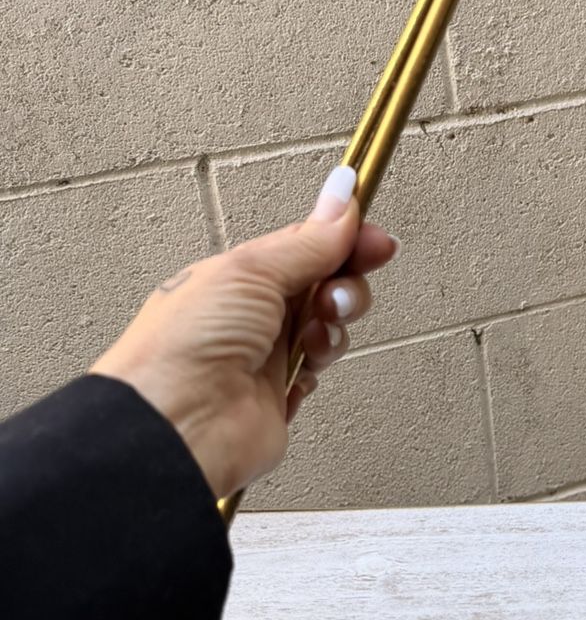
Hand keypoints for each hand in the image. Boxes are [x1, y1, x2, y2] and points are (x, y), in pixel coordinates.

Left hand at [90, 166, 397, 502]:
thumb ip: (309, 240)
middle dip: (344, 286)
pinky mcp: (279, 394)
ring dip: (332, 327)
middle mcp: (253, 311)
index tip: (375, 239)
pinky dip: (319, 366)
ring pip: (329, 326)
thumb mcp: (253, 272)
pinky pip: (319, 370)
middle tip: (338, 294)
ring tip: (315, 335)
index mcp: (239, 274)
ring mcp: (266, 354)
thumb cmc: (184, 347)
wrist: (177, 427)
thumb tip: (342, 193)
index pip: (306, 244)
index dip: (345, 239)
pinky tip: (304, 367)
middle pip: (325, 284)